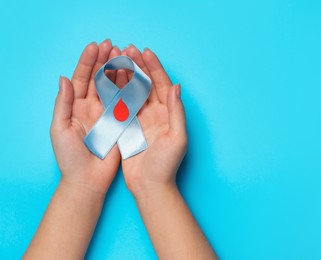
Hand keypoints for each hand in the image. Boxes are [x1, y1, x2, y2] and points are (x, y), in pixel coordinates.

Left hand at [50, 40, 121, 194]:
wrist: (88, 180)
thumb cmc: (69, 157)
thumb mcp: (60, 129)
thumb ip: (63, 104)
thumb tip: (64, 78)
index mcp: (75, 106)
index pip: (81, 78)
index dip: (87, 62)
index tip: (95, 46)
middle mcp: (92, 106)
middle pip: (99, 78)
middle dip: (105, 61)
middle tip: (113, 45)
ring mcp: (107, 113)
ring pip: (114, 87)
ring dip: (119, 70)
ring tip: (125, 55)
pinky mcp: (120, 122)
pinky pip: (125, 102)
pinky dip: (130, 88)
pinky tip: (135, 75)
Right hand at [118, 45, 187, 197]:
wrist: (149, 186)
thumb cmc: (166, 165)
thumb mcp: (177, 138)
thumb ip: (177, 112)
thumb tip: (176, 86)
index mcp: (169, 113)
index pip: (162, 84)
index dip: (154, 68)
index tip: (145, 52)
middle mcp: (156, 113)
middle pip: (147, 84)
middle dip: (138, 66)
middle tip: (127, 49)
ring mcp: (141, 118)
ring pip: (132, 91)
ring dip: (125, 75)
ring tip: (116, 58)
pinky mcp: (128, 126)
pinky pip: (121, 105)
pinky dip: (115, 91)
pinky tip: (107, 78)